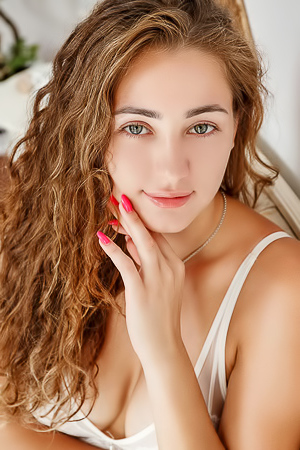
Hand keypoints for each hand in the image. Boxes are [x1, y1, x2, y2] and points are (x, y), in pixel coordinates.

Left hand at [98, 194, 185, 366]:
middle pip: (151, 234)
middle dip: (135, 214)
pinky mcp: (142, 291)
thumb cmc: (160, 317)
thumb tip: (130, 241)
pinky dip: (113, 249)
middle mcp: (169, 269)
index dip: (142, 221)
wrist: (165, 347)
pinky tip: (102, 237)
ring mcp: (157, 279)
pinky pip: (126, 264)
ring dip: (126, 223)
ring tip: (113, 207)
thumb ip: (146, 262)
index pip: (158, 236)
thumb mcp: (159, 286)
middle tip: (120, 196)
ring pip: (142, 242)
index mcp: (176, 266)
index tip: (128, 208)